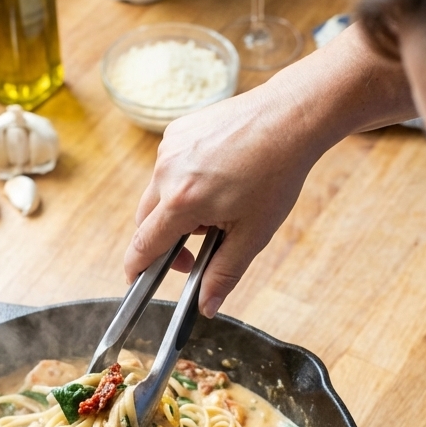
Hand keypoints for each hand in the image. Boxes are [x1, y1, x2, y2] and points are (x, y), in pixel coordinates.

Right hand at [124, 73, 315, 317]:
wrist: (289, 119)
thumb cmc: (276, 174)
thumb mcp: (253, 233)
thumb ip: (224, 273)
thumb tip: (206, 307)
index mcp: (182, 202)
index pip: (143, 245)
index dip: (136, 269)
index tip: (136, 282)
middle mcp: (166, 172)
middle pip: (145, 221)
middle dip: (166, 241)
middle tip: (198, 249)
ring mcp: (168, 147)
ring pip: (157, 193)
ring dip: (176, 209)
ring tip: (217, 206)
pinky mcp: (176, 130)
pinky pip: (168, 167)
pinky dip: (183, 180)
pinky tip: (216, 177)